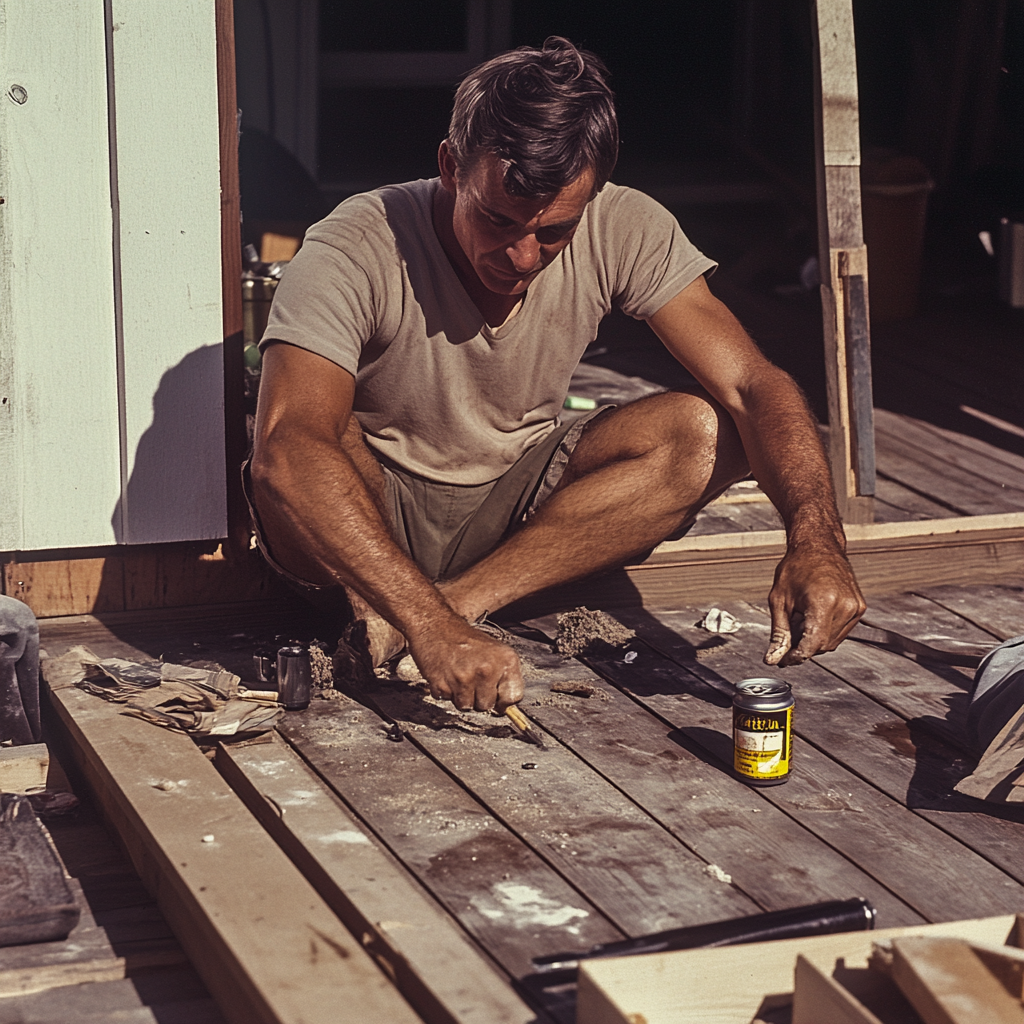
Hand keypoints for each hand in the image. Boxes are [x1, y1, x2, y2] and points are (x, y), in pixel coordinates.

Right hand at [407, 618, 524, 711]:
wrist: (435, 625)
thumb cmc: (463, 637)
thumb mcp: (494, 650)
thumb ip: (503, 676)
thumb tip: (507, 707)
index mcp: (505, 660)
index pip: (513, 697)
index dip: (503, 702)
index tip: (497, 699)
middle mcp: (487, 669)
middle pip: (487, 706)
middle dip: (479, 698)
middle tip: (471, 679)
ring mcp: (464, 678)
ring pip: (466, 707)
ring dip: (461, 697)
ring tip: (458, 677)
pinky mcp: (443, 684)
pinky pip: (447, 700)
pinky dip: (445, 692)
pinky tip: (447, 675)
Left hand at [764, 542, 865, 665]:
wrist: (818, 546)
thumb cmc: (797, 567)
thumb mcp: (779, 600)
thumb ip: (779, 633)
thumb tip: (773, 658)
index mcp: (824, 602)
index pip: (813, 644)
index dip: (796, 656)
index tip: (783, 660)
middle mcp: (845, 605)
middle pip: (822, 646)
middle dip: (802, 646)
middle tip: (787, 632)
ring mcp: (855, 607)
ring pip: (832, 643)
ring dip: (814, 639)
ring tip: (801, 618)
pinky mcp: (860, 608)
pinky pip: (840, 633)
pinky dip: (825, 631)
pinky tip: (813, 615)